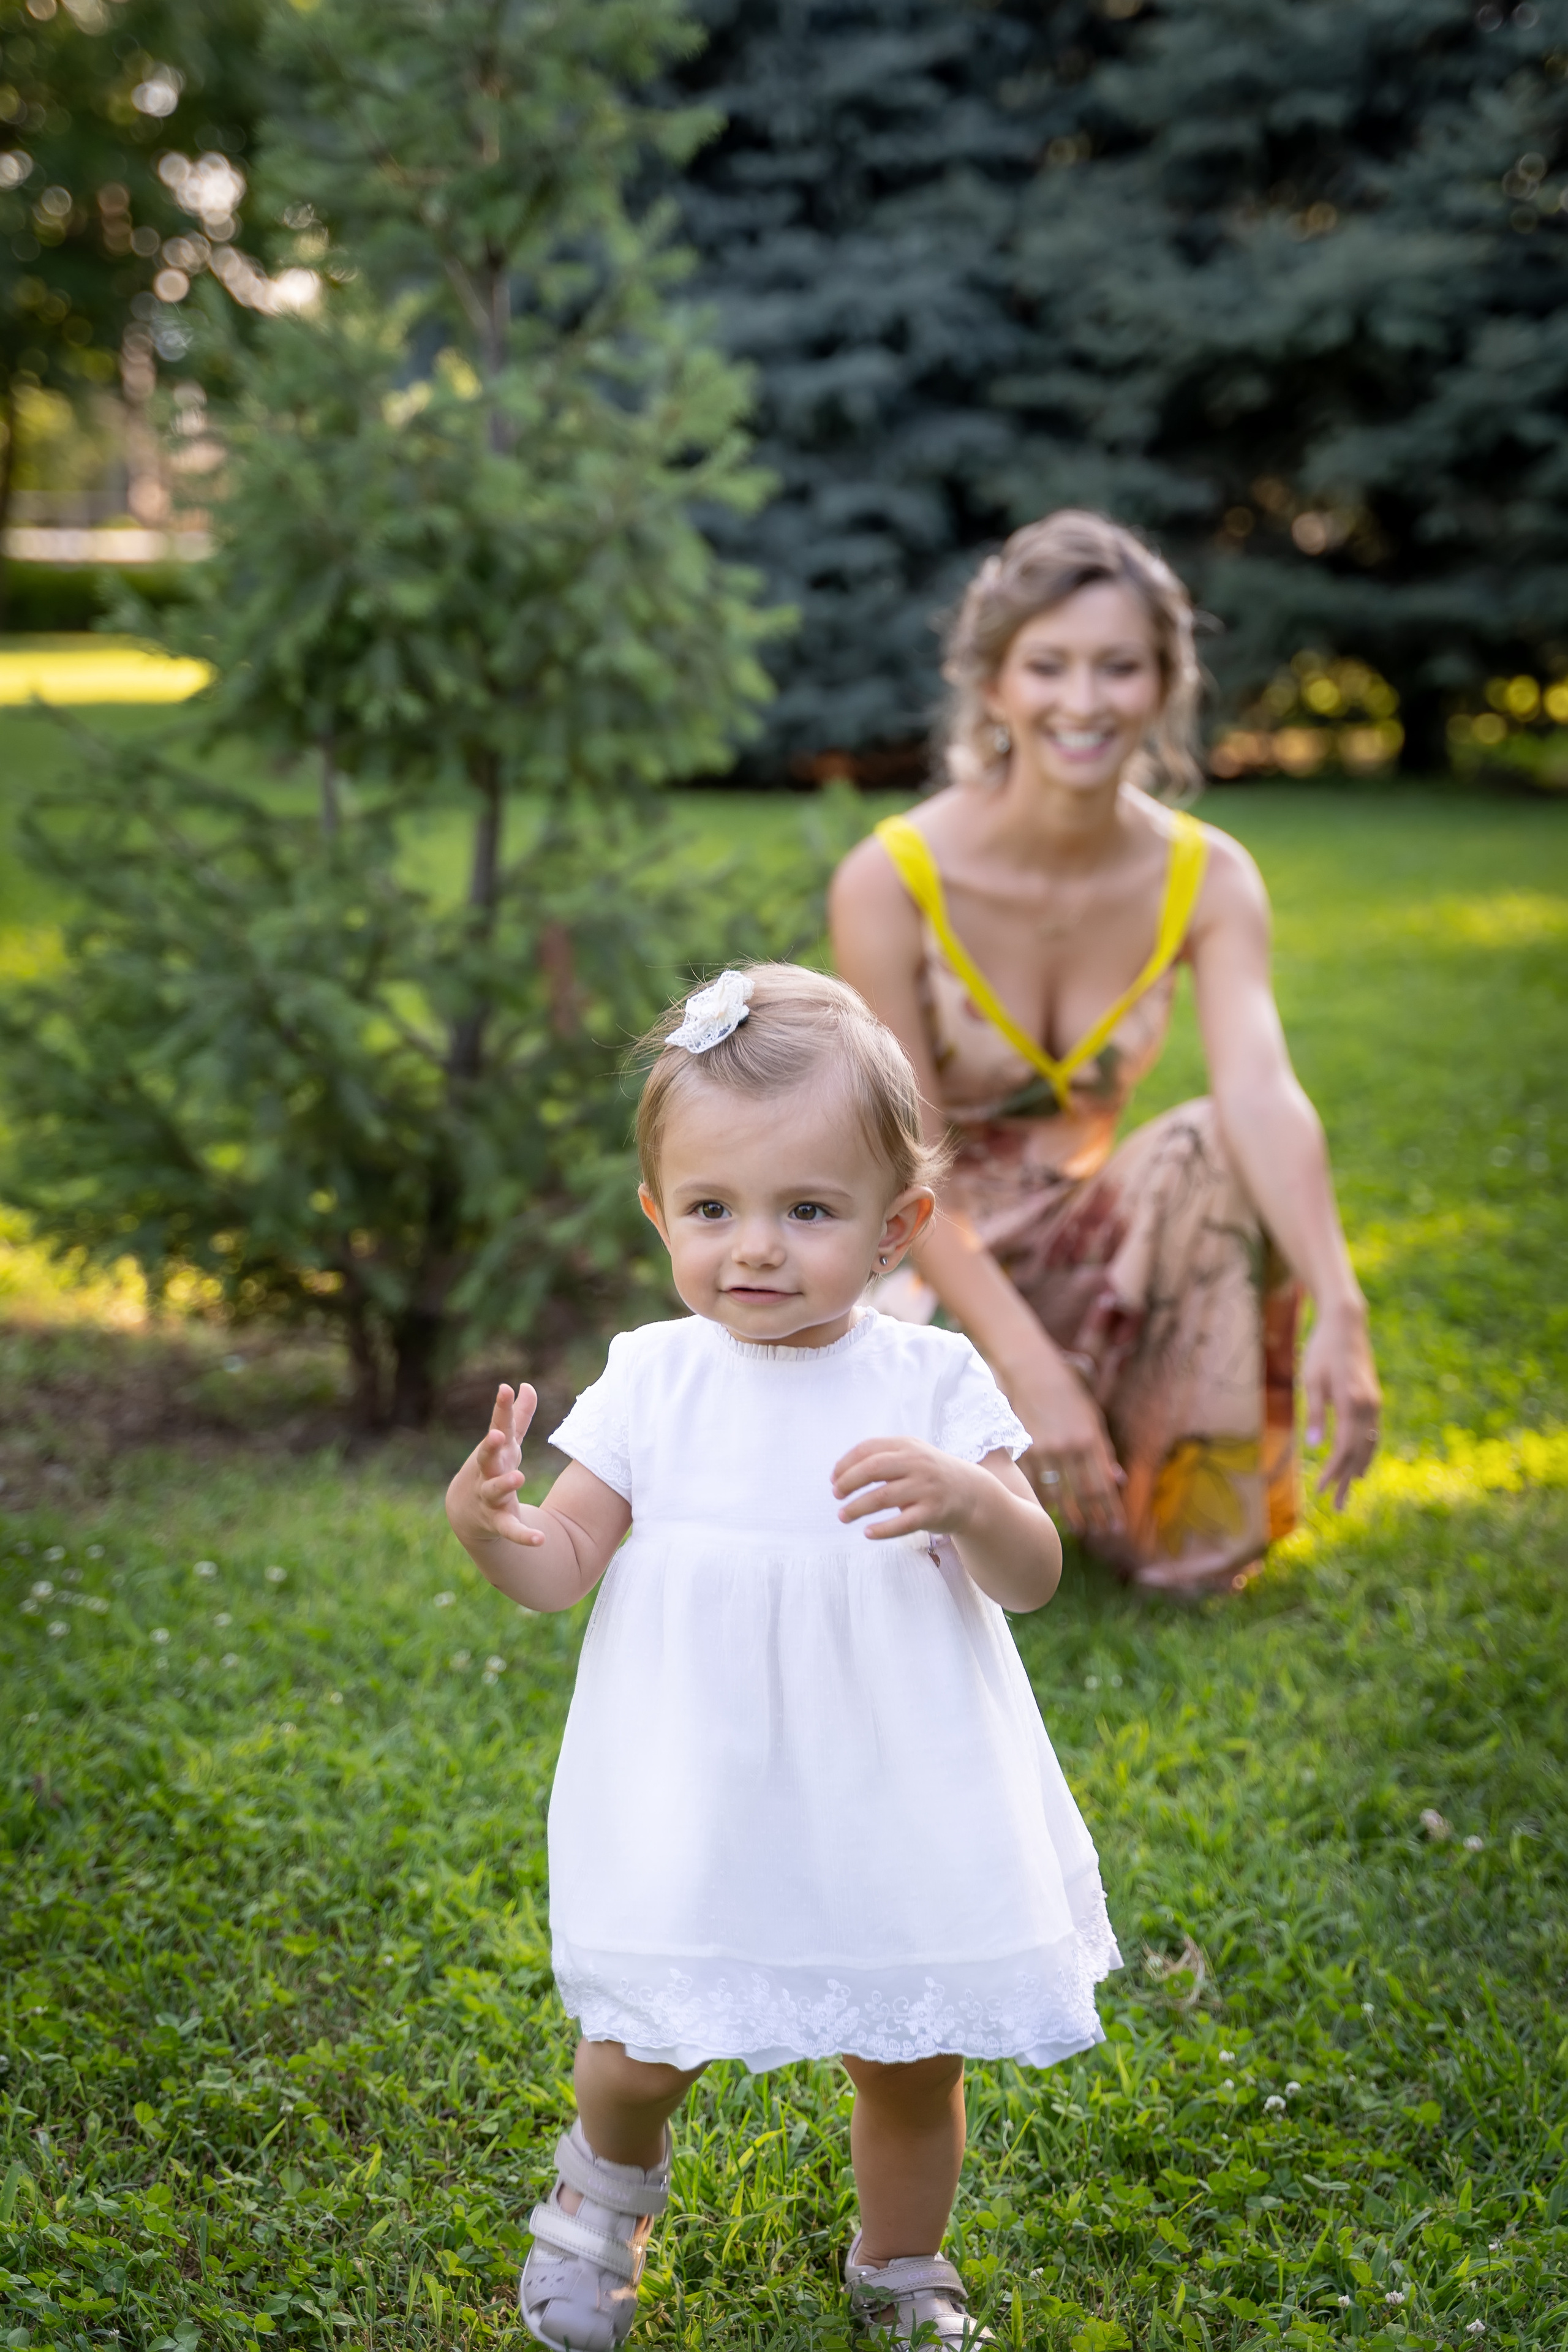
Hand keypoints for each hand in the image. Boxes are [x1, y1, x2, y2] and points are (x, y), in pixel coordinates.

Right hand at [455, 1382, 544, 1548]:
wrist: (465, 1512)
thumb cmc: (490, 1469)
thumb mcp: (508, 1444)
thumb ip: (518, 1417)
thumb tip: (525, 1385)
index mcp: (493, 1451)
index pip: (497, 1425)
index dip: (501, 1408)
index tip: (505, 1389)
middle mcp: (487, 1472)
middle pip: (486, 1457)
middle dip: (490, 1446)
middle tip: (497, 1435)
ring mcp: (489, 1498)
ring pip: (494, 1491)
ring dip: (504, 1484)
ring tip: (518, 1478)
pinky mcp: (497, 1522)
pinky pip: (510, 1529)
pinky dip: (523, 1535)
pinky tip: (540, 1539)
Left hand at [831, 1436, 990, 1542]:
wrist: (972, 1493)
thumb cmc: (931, 1474)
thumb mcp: (912, 1454)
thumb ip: (883, 1457)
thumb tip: (842, 1473)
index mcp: (907, 1446)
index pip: (868, 1449)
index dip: (845, 1463)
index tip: (833, 1478)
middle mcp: (917, 1463)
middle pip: (872, 1469)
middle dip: (848, 1482)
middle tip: (836, 1495)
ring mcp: (926, 1488)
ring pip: (882, 1497)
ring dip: (857, 1508)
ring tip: (843, 1516)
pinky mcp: (933, 1512)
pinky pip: (902, 1523)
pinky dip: (882, 1529)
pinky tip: (867, 1533)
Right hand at [1004, 1346, 1125, 1540]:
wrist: (1031, 1370)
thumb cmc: (1067, 1391)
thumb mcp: (1093, 1417)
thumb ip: (1105, 1451)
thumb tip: (1117, 1480)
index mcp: (1091, 1437)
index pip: (1104, 1483)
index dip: (1111, 1509)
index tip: (1117, 1526)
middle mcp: (1070, 1447)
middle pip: (1084, 1494)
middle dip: (1095, 1517)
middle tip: (1100, 1534)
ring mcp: (1046, 1450)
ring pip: (1060, 1494)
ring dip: (1072, 1515)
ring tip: (1080, 1528)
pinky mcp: (1024, 1449)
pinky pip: (1036, 1484)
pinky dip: (1045, 1501)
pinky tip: (1052, 1512)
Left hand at [1303, 1295, 1380, 1507]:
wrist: (1346, 1324)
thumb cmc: (1321, 1350)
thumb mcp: (1312, 1380)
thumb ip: (1315, 1414)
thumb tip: (1315, 1447)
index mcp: (1351, 1403)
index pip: (1344, 1448)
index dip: (1334, 1472)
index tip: (1322, 1491)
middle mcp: (1368, 1407)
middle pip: (1359, 1453)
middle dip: (1346, 1480)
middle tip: (1337, 1507)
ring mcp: (1374, 1404)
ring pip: (1369, 1445)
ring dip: (1358, 1470)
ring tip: (1349, 1492)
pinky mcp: (1373, 1400)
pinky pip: (1372, 1434)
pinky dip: (1366, 1453)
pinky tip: (1360, 1465)